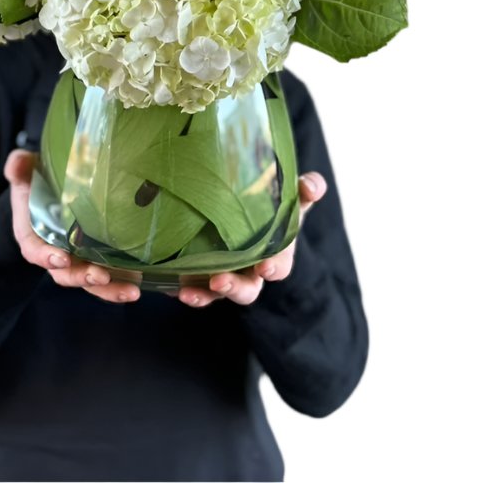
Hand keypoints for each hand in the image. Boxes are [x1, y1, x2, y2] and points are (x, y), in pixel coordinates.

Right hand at [3, 149, 140, 303]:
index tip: (61, 258)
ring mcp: (76, 260)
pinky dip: (121, 283)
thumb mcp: (24, 173)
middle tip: (100, 276)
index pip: (35, 251)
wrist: (48, 192)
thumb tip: (18, 162)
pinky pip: (106, 276)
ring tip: (131, 292)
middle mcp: (54, 254)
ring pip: (89, 282)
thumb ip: (19, 168)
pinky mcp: (94, 259)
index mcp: (33, 236)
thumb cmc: (35, 183)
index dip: (46, 257)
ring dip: (109, 289)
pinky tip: (139, 284)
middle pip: (65, 274)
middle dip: (82, 277)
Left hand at [176, 171, 327, 307]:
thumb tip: (314, 187)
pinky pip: (191, 288)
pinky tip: (169, 286)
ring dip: (202, 295)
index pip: (278, 268)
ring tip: (186, 291)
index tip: (266, 267)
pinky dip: (181, 289)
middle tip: (219, 281)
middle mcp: (250, 273)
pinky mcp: (201, 277)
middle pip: (246, 290)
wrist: (245, 209)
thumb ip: (304, 190)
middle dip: (234, 288)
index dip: (273, 269)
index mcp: (275, 256)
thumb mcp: (289, 196)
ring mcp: (225, 277)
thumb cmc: (271, 207)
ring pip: (215, 294)